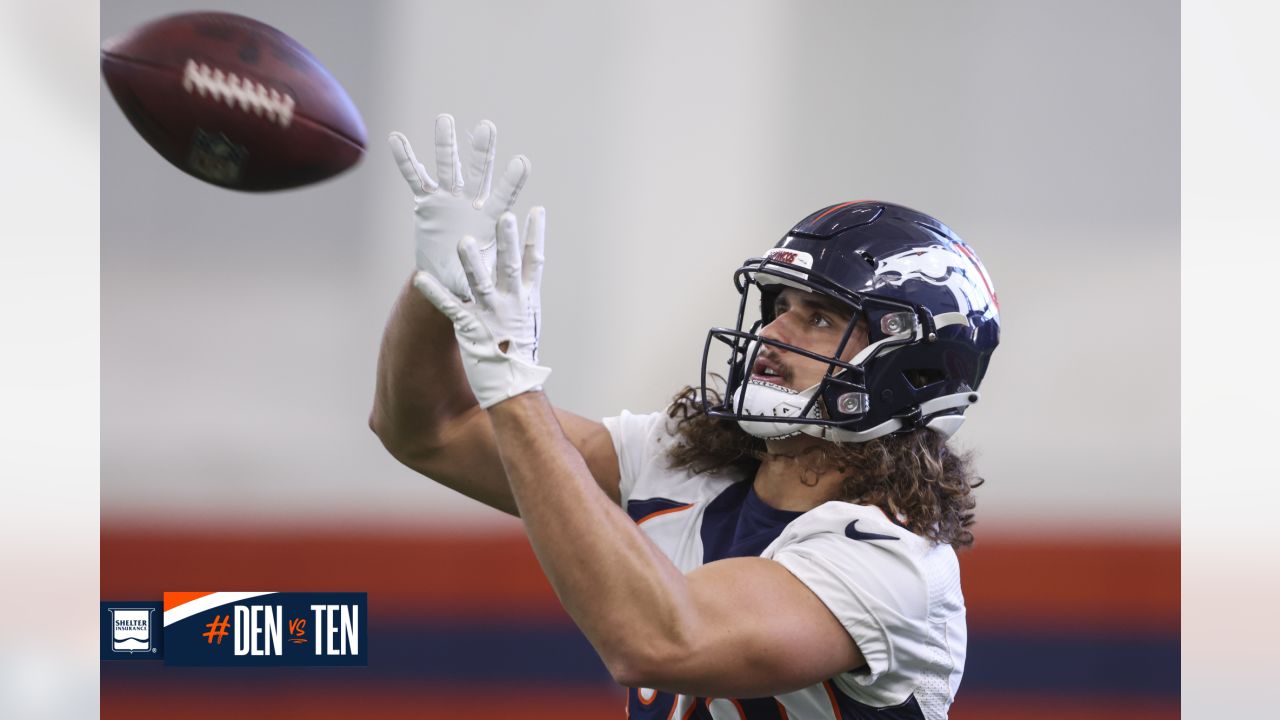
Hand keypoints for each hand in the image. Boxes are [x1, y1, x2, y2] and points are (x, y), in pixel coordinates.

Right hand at [389, 114, 529, 300]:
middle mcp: (471, 202)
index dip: (511, 181)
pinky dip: (405, 159)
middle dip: (482, 151)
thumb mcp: (477, 277)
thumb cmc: (472, 276)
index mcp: (490, 219)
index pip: (503, 196)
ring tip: (445, 119)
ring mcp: (448, 198)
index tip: (522, 162)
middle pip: (477, 172)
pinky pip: (414, 177)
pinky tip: (396, 138)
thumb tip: (479, 284)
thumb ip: (477, 275)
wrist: (449, 274)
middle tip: (487, 127)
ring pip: (447, 166)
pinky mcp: (426, 201)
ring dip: (445, 144)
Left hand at [414, 209, 549, 408]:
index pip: (534, 261)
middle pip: (510, 266)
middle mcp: (512, 303)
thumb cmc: (519, 353)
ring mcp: (491, 315)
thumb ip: (520, 296)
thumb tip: (520, 276)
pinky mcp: (470, 328)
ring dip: (472, 263)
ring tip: (464, 242)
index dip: (535, 235)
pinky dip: (435, 292)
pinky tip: (420, 278)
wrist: (515, 386)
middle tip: (503, 216)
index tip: (536, 211)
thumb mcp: (527, 319)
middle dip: (507, 241)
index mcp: (527, 299)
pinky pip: (450, 307)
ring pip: (481, 284)